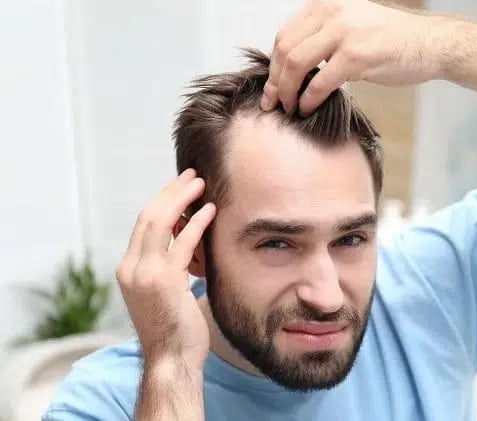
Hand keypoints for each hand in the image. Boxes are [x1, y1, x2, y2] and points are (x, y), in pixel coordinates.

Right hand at [115, 168, 215, 370]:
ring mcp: (145, 275)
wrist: (171, 360)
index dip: (162, 201)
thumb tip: (189, 244)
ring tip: (201, 184)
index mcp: (128, 269)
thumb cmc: (176, 329)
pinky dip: (197, 224)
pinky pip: (182, 244)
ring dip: (182, 199)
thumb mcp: (166, 292)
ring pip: (160, 223)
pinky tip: (210, 211)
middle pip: (149, 216)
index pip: (143, 224)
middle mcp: (130, 268)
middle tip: (192, 176)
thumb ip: (170, 267)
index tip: (181, 187)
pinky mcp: (164, 282)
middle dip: (171, 192)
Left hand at [262, 0, 440, 115]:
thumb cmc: (394, 40)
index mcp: (326, 4)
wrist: (430, 43)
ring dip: (288, 91)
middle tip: (274, 103)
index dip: (274, 65)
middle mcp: (331, 12)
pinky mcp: (356, 55)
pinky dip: (309, 99)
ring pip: (297, 64)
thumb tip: (296, 64)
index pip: (285, 35)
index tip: (272, 86)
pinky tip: (308, 108)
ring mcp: (344, 33)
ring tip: (290, 107)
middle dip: (276, 80)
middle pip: (285, 49)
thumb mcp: (353, 24)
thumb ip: (324, 36)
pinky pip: (320, 81)